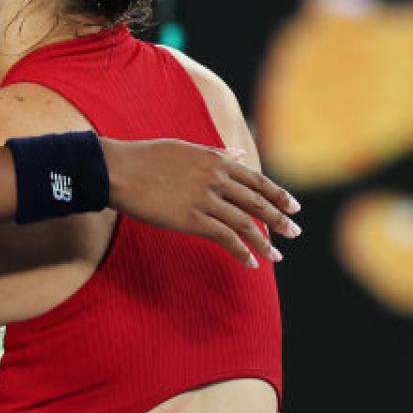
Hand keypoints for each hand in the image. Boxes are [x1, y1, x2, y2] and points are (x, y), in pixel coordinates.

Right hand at [103, 139, 301, 266]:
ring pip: (245, 223)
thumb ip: (215, 153)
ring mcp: (205, 199)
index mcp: (216, 160)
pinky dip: (241, 252)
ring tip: (276, 257)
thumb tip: (238, 155)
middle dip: (279, 219)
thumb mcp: (185, 148)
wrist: (118, 170)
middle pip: (257, 202)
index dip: (278, 195)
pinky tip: (251, 263)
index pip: (257, 180)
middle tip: (294, 233)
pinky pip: (225, 238)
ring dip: (265, 242)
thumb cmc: (145, 158)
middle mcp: (216, 178)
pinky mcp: (192, 219)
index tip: (294, 207)